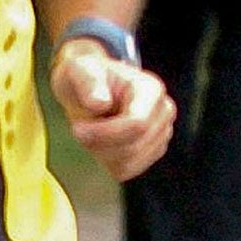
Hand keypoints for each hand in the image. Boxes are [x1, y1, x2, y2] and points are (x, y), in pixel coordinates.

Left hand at [50, 43, 175, 183]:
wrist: (90, 85)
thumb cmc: (85, 75)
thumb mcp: (78, 70)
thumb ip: (89, 82)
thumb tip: (100, 103)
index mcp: (150, 89)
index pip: (137, 124)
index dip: (105, 133)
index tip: (77, 129)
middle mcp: (163, 112)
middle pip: (133, 147)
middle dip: (100, 145)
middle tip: (78, 130)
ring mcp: (161, 133)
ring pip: (129, 164)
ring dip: (101, 154)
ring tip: (91, 134)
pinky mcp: (151, 152)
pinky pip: (127, 171)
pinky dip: (107, 163)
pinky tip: (99, 144)